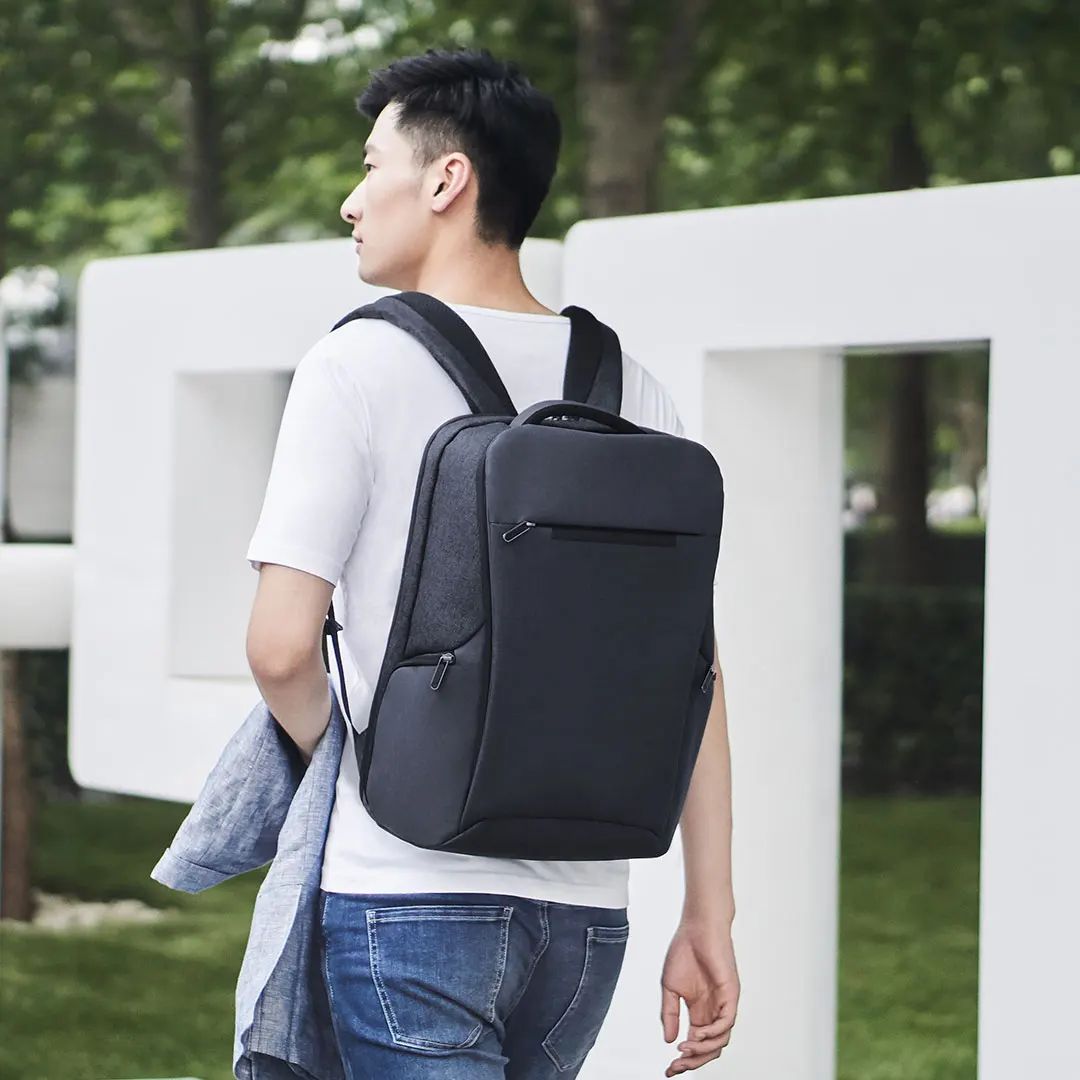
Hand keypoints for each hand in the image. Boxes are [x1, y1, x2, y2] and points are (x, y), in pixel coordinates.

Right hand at [660, 921, 739, 1075]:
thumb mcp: (670, 987)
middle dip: (693, 1061)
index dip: (685, 1059)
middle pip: (710, 1048)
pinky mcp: (731, 994)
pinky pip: (726, 1022)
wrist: (697, 927)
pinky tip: (697, 1034)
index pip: (696, 1043)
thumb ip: (670, 1013)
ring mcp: (723, 1003)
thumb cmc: (685, 951)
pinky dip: (713, 1033)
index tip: (669, 1069)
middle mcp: (714, 1010)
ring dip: (702, 1050)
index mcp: (700, 1010)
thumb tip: (668, 1039)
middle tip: (677, 1065)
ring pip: (720, 1040)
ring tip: (685, 1048)